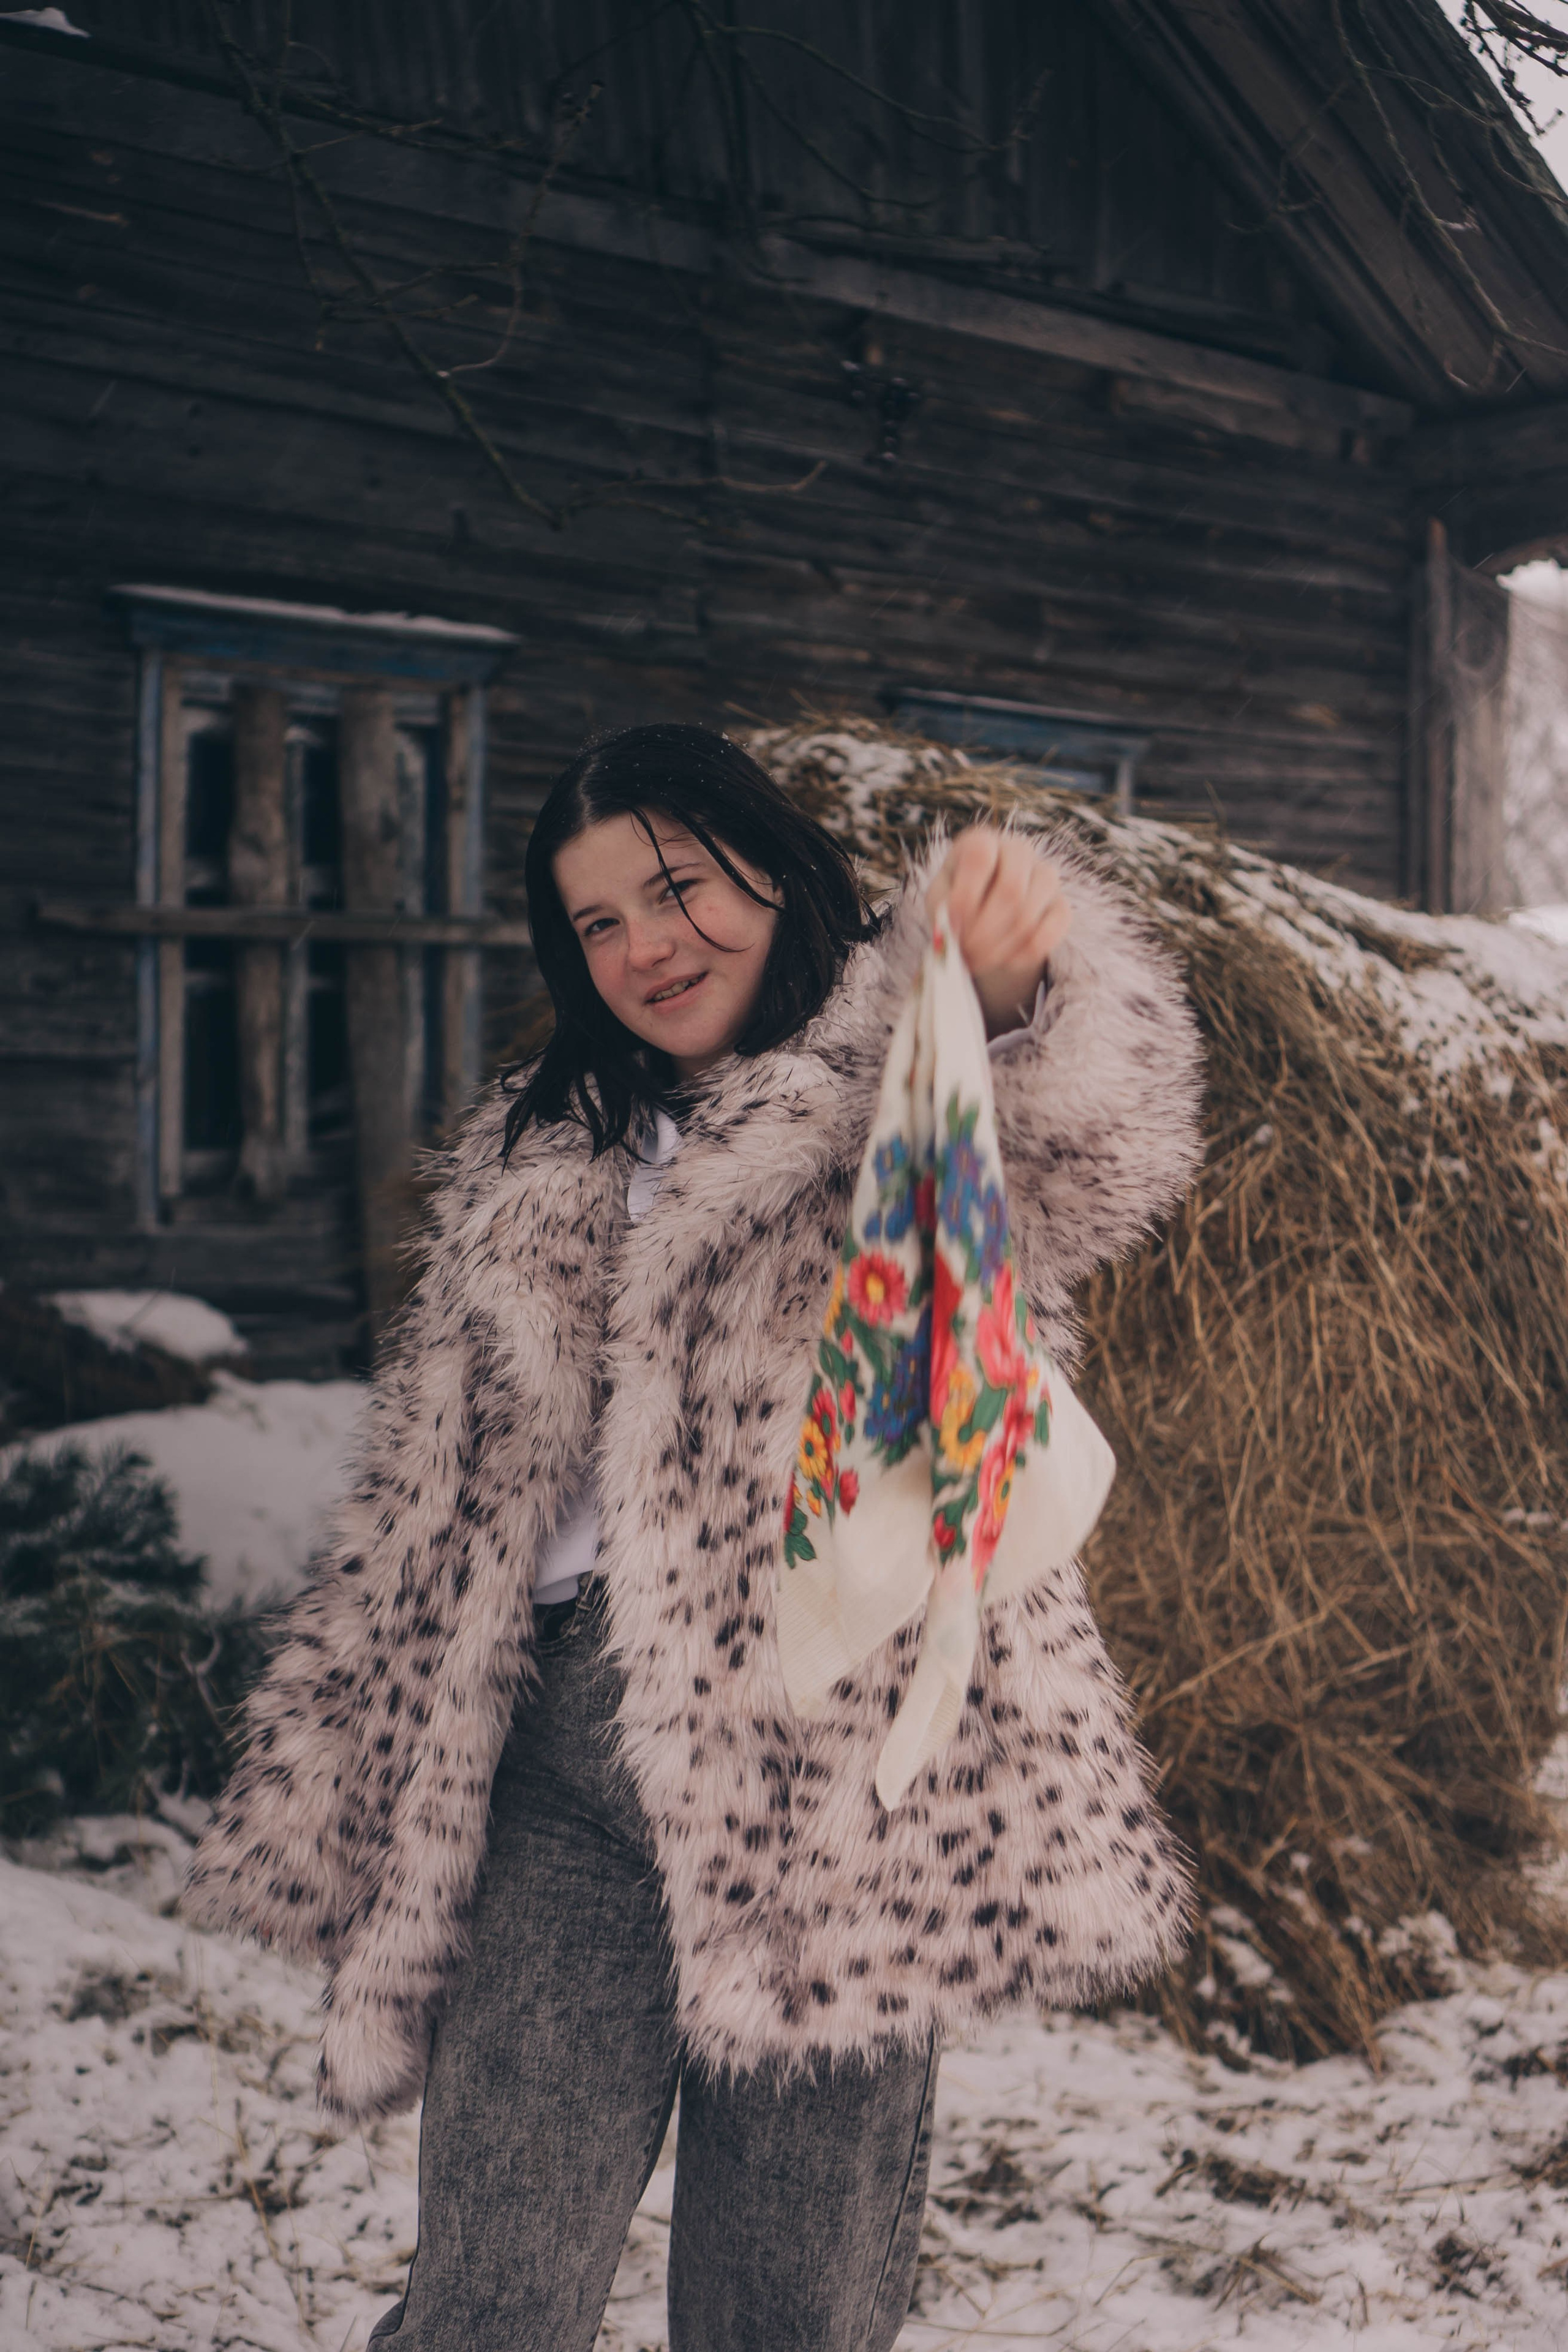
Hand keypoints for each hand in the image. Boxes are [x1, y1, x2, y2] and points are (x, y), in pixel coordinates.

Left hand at [929, 827, 1071, 1037]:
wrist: (987, 919)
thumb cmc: (958, 903)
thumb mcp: (939, 900)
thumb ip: (942, 908)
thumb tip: (953, 928)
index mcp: (982, 841)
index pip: (979, 856)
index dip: (965, 894)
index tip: (952, 924)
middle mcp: (1017, 850)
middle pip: (1011, 889)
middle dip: (984, 931)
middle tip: (966, 954)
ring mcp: (1045, 876)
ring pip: (1028, 914)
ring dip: (999, 947)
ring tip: (978, 961)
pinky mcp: (1062, 906)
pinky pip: (1049, 933)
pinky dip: (1023, 955)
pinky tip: (1005, 962)